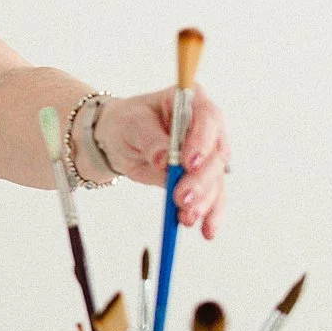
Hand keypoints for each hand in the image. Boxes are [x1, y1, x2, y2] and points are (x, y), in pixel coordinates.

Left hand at [93, 85, 229, 238]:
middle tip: (182, 197)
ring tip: (186, 217)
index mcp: (192, 101)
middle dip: (200, 180)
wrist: (117, 140)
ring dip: (204, 202)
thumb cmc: (126, 122)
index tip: (188, 162)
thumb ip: (151, 140)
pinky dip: (210, 214)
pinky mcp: (202, 178)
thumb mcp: (132, 124)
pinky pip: (212, 197)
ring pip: (215, 180)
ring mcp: (207, 155)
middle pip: (215, 155)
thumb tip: (165, 159)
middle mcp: (206, 128)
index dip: (202, 141)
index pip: (207, 118)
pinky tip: (207, 229)